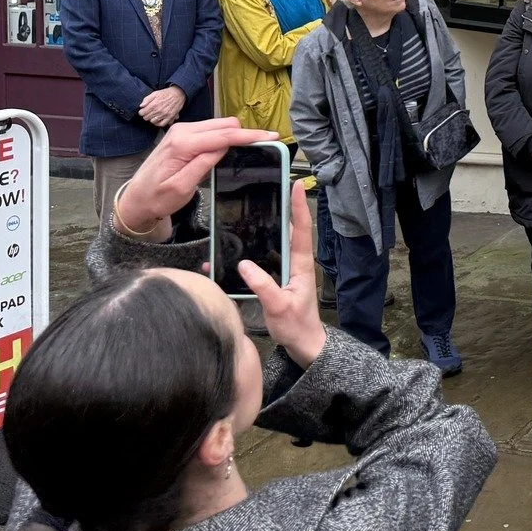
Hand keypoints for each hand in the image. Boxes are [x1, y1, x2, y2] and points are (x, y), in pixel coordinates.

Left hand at [114, 117, 280, 239]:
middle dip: (246, 134)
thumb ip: (203, 164)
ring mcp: (182, 130)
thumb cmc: (157, 198)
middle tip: (263, 148)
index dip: (250, 135)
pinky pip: (212, 129)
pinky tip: (229, 149)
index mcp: (182, 144)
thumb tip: (224, 146)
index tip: (272, 136)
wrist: (136, 199)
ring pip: (221, 125)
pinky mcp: (184, 134)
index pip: (224, 135)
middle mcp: (182, 131)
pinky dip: (225, 137)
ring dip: (236, 135)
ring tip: (248, 151)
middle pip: (226, 124)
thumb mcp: (182, 188)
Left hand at [137, 85, 186, 126]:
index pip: (142, 113)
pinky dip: (159, 123)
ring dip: (152, 119)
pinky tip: (158, 120)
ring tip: (153, 115)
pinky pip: (162, 124)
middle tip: (148, 112)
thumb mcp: (155, 93)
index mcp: (153, 105)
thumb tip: (141, 106)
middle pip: (146, 118)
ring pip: (153, 121)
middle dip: (146, 115)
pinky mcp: (170, 117)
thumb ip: (146, 99)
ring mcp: (164, 115)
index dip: (141, 111)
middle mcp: (158, 111)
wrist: (178, 94)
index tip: (143, 110)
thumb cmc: (166, 93)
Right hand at [238, 181, 327, 367]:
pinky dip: (249, 254)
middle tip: (271, 187)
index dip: (299, 207)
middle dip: (281, 208)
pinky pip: (263, 261)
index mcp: (301, 266)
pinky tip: (228, 256)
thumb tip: (244, 265)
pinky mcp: (276, 279)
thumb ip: (263, 286)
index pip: (301, 230)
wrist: (303, 345)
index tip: (296, 185)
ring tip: (248, 213)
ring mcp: (286, 270)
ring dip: (263, 229)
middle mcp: (295, 263)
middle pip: (288, 230)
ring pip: (274, 243)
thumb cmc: (296, 327)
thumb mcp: (278, 307)